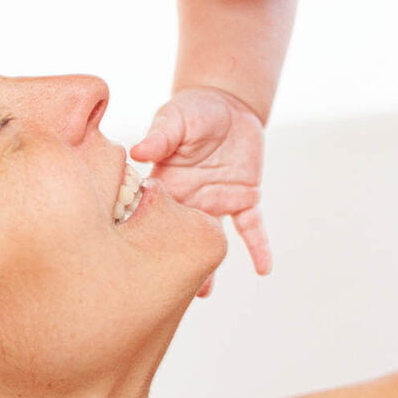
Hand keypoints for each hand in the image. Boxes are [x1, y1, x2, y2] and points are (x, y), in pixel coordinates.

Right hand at [131, 87, 270, 277]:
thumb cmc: (192, 109)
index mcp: (165, 183)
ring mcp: (216, 202)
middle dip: (173, 262)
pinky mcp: (244, 198)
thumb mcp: (173, 118)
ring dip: (208, 266)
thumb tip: (137, 151)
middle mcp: (189, 199)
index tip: (132, 261)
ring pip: (211, 241)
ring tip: (201, 294)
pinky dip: (259, 247)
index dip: (143, 234)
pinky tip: (265, 269)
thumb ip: (159, 136)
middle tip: (162, 293)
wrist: (227, 102)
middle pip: (180, 237)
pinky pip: (251, 227)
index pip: (151, 213)